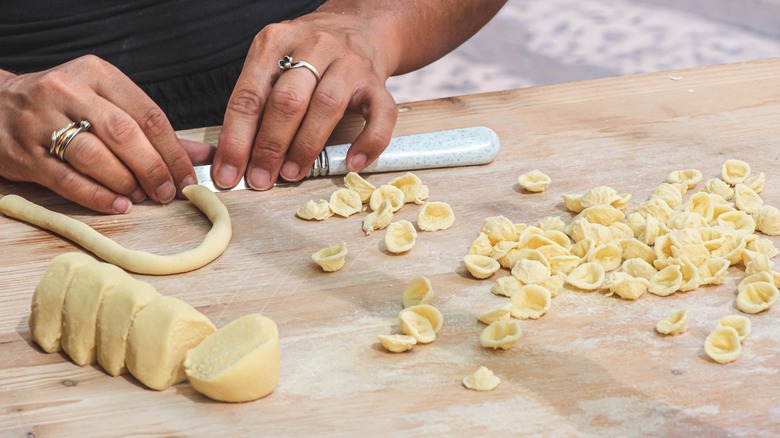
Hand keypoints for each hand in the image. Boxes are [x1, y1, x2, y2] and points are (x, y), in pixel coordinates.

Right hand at [0, 55, 206, 212]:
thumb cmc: (64, 107)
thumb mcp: (107, 103)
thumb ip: (154, 130)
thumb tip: (203, 155)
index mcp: (96, 73)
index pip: (148, 114)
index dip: (174, 151)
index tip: (188, 176)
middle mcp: (68, 91)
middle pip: (124, 134)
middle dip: (153, 168)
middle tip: (167, 192)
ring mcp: (41, 121)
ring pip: (95, 155)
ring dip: (125, 182)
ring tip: (141, 197)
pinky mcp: (25, 152)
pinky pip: (67, 179)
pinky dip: (97, 196)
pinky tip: (117, 205)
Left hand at [212, 10, 398, 189]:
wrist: (358, 26)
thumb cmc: (308, 55)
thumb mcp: (274, 61)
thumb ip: (257, 102)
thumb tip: (237, 158)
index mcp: (275, 42)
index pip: (249, 96)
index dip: (236, 140)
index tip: (229, 173)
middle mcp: (313, 47)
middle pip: (287, 101)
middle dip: (269, 147)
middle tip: (260, 179)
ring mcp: (348, 64)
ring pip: (326, 106)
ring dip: (306, 147)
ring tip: (292, 174)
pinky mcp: (377, 82)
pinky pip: (379, 115)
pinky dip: (368, 142)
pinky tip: (353, 162)